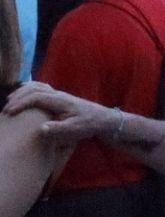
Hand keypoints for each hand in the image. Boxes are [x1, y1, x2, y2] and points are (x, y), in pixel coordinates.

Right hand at [4, 82, 119, 144]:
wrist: (103, 119)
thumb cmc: (88, 125)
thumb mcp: (75, 130)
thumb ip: (58, 130)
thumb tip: (41, 129)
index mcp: (61, 101)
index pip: (37, 97)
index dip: (21, 103)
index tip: (9, 112)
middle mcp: (59, 94)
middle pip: (35, 88)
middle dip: (18, 97)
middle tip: (5, 109)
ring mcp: (59, 94)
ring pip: (38, 86)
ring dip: (22, 92)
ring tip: (10, 101)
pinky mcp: (59, 97)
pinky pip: (41, 88)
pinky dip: (29, 89)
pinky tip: (23, 95)